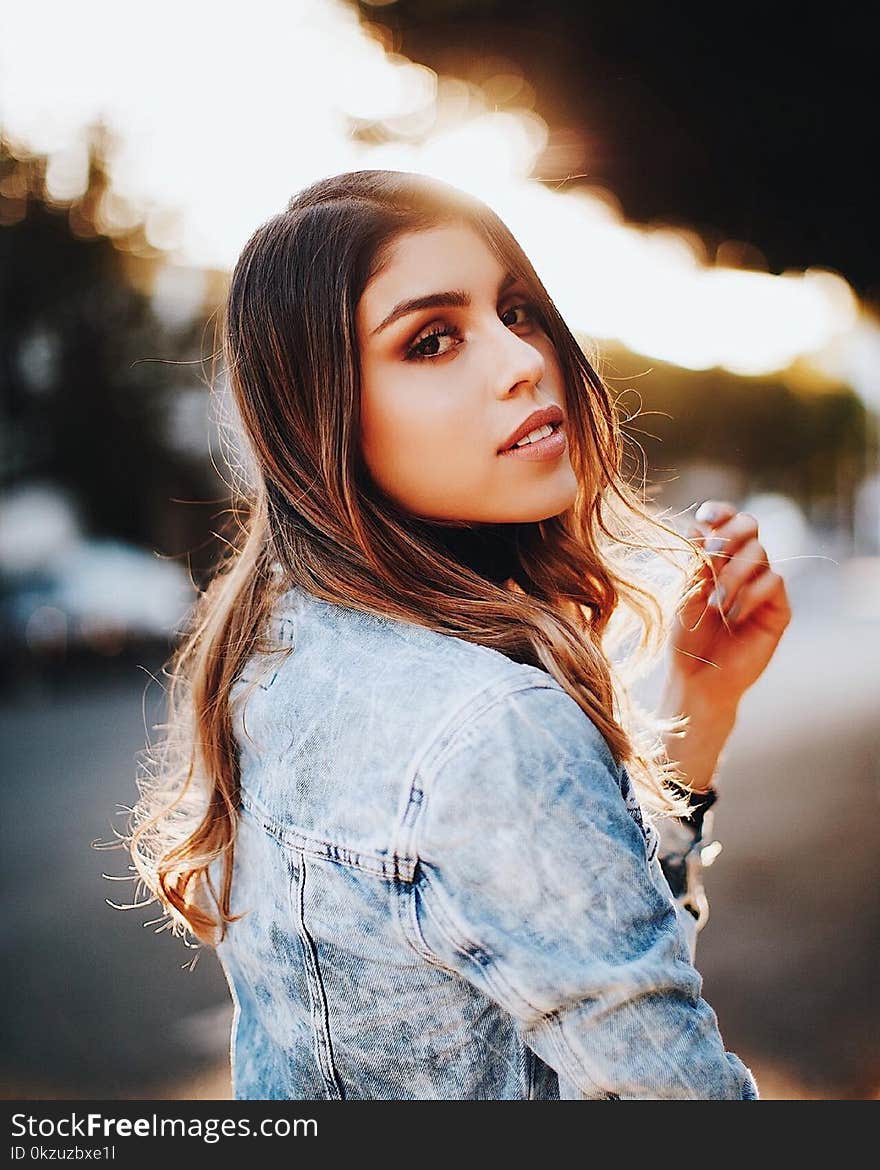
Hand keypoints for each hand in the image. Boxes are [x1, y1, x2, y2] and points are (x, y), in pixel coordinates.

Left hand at [667, 499, 791, 712]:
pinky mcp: (778, 608)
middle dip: (732, 532)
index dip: (719, 512)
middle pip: (750, 526)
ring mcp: (762, 586)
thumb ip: (695, 564)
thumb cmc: (686, 637)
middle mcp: (742, 566)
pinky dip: (750, 594)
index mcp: (715, 558)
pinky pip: (773, 581)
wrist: (698, 678)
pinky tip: (733, 615)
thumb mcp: (683, 596)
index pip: (725, 521)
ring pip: (759, 553)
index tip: (704, 517)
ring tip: (715, 602)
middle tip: (713, 551)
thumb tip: (700, 528)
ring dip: (734, 573)